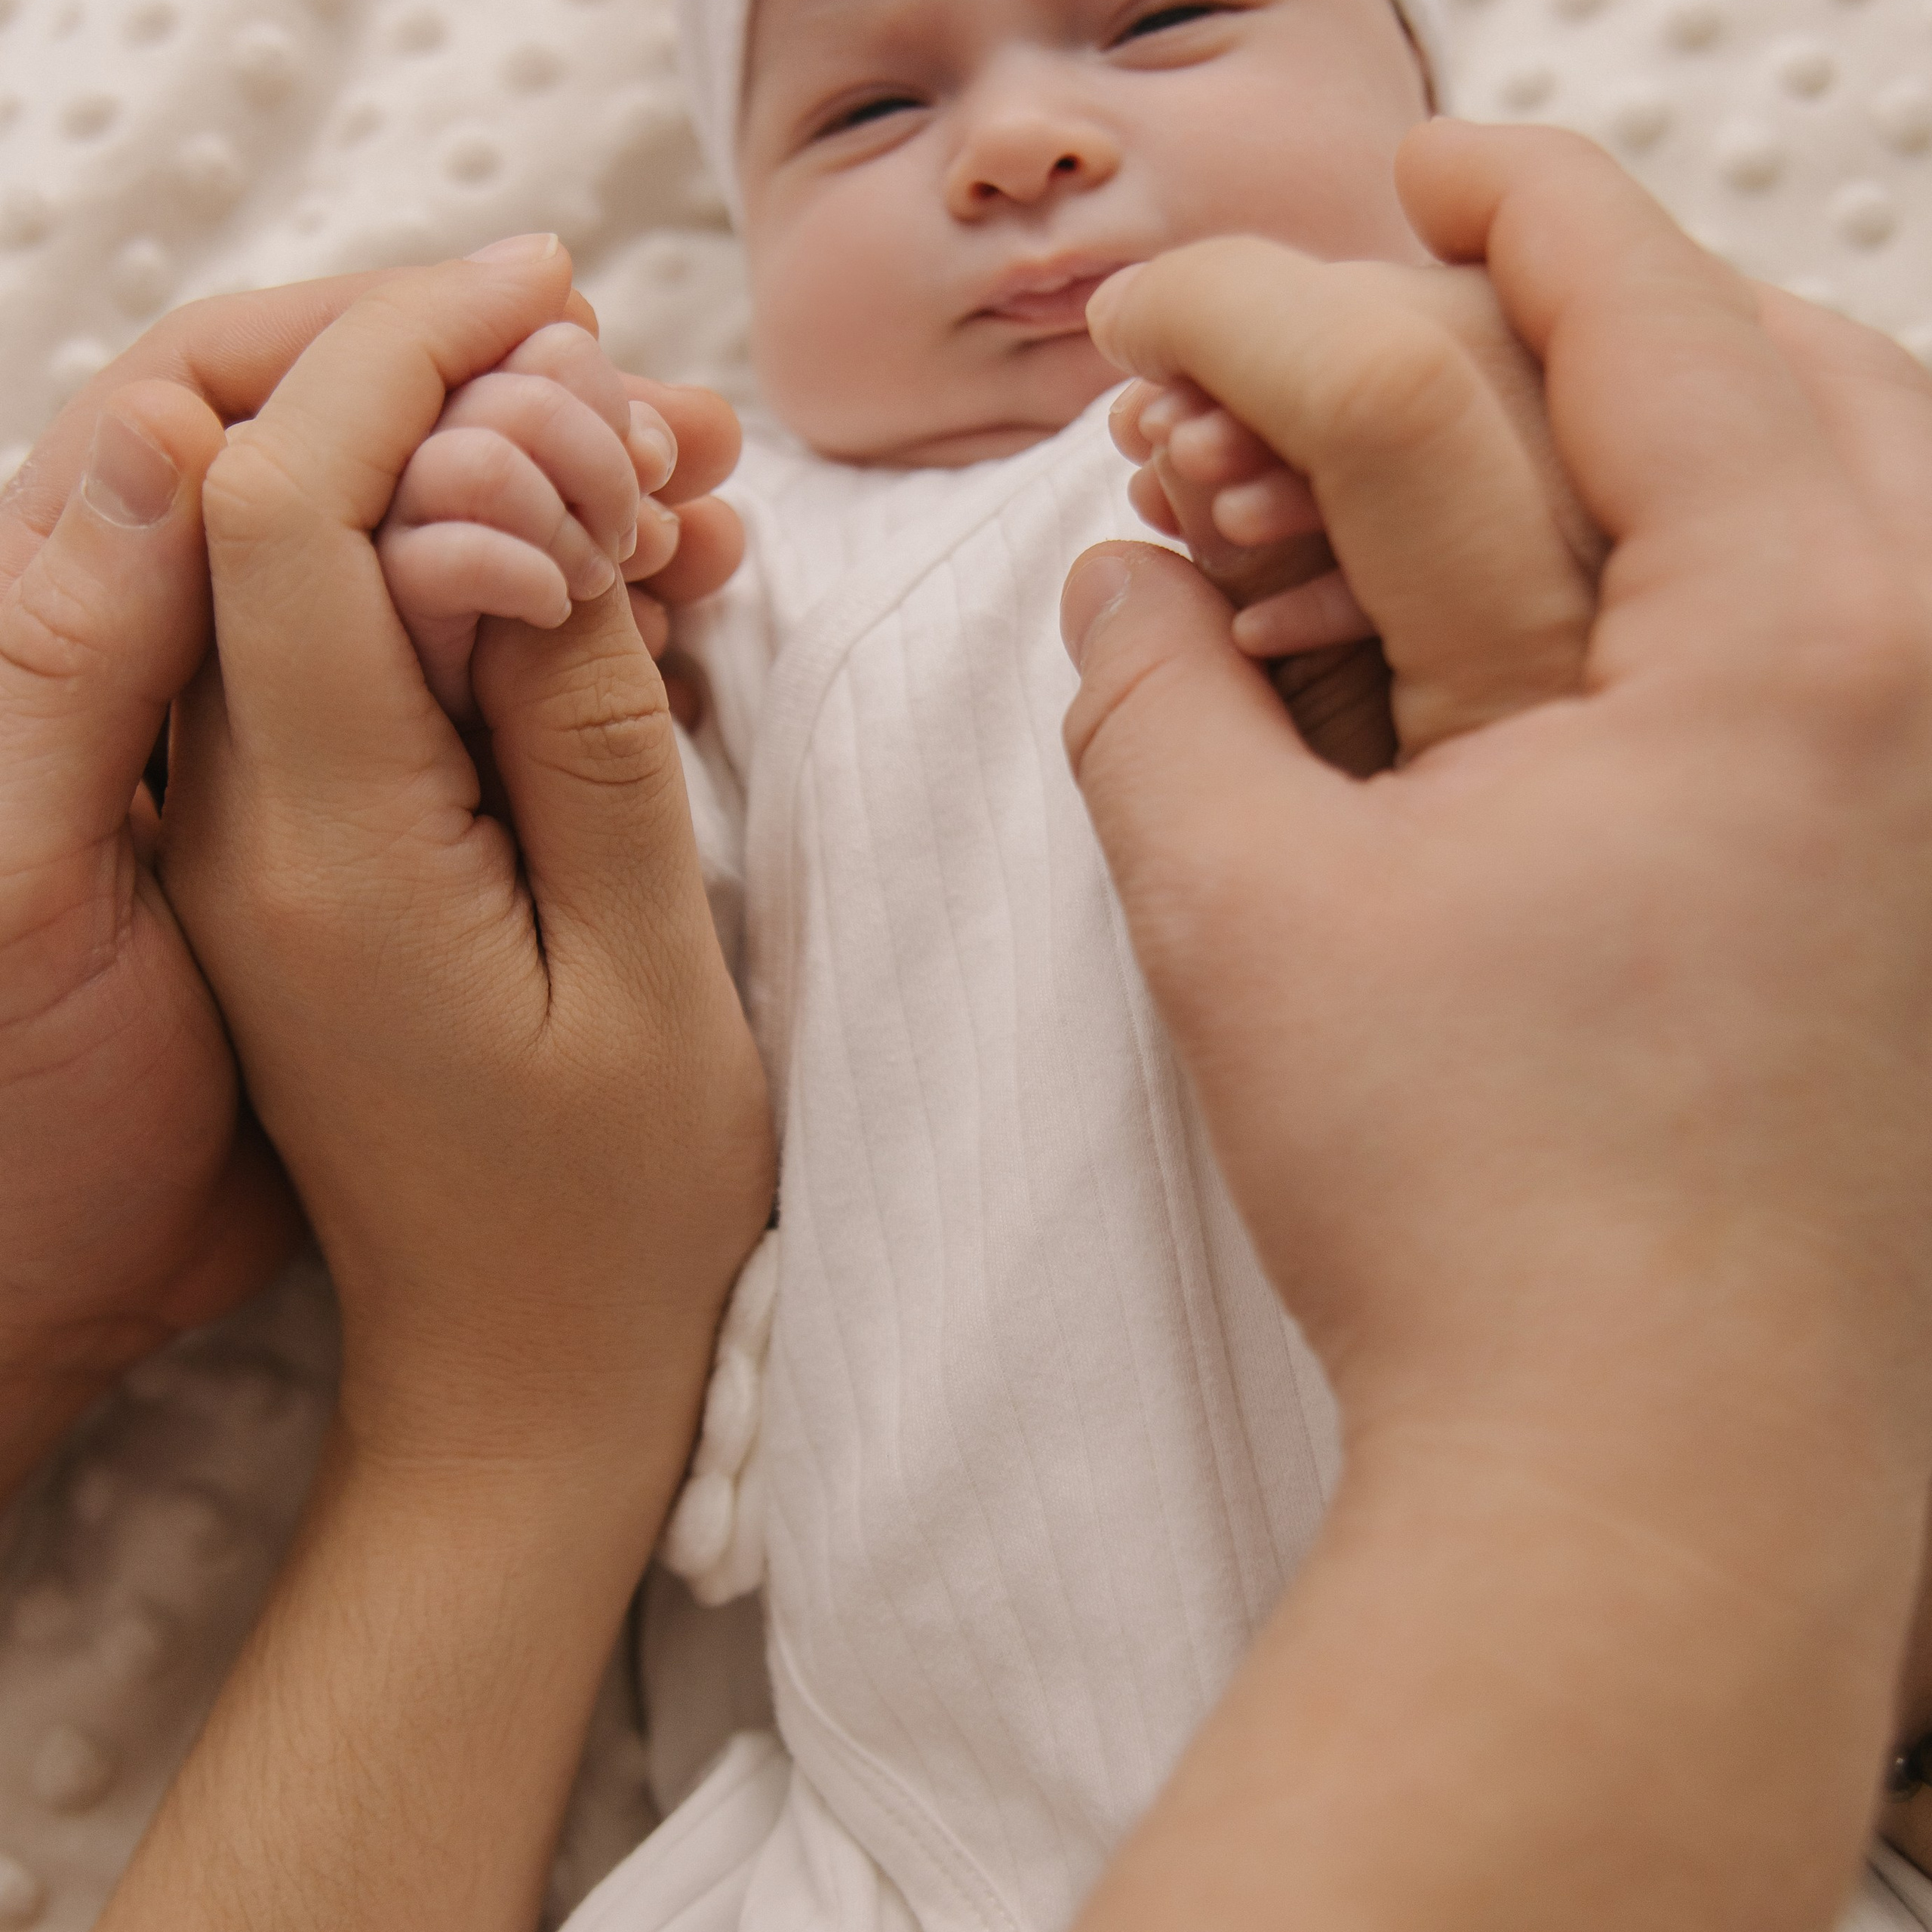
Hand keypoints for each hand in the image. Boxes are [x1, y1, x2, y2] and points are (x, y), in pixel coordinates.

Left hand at [96, 237, 769, 1931]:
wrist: (506, 1388)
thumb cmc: (602, 1224)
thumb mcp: (639, 985)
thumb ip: (580, 741)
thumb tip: (538, 524)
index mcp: (319, 847)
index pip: (291, 505)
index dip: (408, 366)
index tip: (551, 300)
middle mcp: (244, 826)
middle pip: (290, 513)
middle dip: (460, 406)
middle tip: (651, 406)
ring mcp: (261, 850)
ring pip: (333, 586)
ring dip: (481, 499)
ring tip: (666, 490)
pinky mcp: (306, 874)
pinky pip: (369, 682)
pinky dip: (477, 609)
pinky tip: (618, 605)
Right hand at [1065, 123, 1931, 1930]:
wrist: (1638, 1463)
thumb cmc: (1460, 1206)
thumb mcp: (1244, 917)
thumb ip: (1154, 704)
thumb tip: (1115, 583)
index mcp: (1782, 640)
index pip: (1572, 304)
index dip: (1373, 235)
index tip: (1247, 237)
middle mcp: (1914, 665)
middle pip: (1724, 335)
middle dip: (1498, 298)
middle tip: (1331, 323)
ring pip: (1808, 451)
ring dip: (1606, 406)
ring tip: (1427, 451)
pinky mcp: (1904, 858)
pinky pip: (1826, 597)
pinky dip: (1675, 547)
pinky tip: (1529, 607)